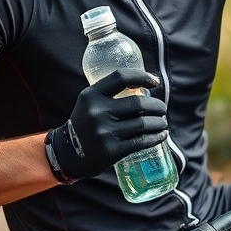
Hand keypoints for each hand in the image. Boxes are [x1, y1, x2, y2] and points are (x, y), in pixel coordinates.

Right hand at [48, 68, 168, 180]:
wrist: (67, 154)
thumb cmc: (85, 123)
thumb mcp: (90, 102)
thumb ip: (110, 93)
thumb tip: (145, 85)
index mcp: (91, 95)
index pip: (121, 77)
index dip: (143, 77)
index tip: (155, 82)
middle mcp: (97, 112)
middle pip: (139, 103)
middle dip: (157, 105)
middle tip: (162, 108)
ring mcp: (104, 132)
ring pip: (143, 123)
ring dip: (159, 122)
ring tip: (162, 122)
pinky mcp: (112, 151)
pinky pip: (141, 142)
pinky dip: (156, 137)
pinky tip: (161, 135)